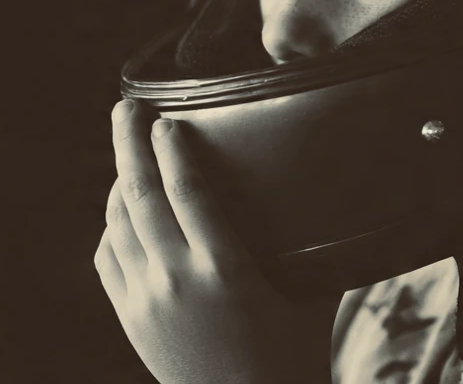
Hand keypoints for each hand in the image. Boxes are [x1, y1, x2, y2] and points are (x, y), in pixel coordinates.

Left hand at [94, 99, 338, 383]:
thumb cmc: (289, 355)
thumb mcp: (312, 295)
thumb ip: (323, 247)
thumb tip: (353, 197)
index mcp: (226, 269)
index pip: (186, 190)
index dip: (171, 147)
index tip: (165, 118)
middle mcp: (178, 280)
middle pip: (139, 193)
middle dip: (127, 142)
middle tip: (125, 108)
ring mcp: (147, 301)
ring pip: (118, 222)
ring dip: (120, 180)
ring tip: (129, 152)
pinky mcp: (129, 319)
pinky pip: (109, 256)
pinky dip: (113, 225)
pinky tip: (126, 210)